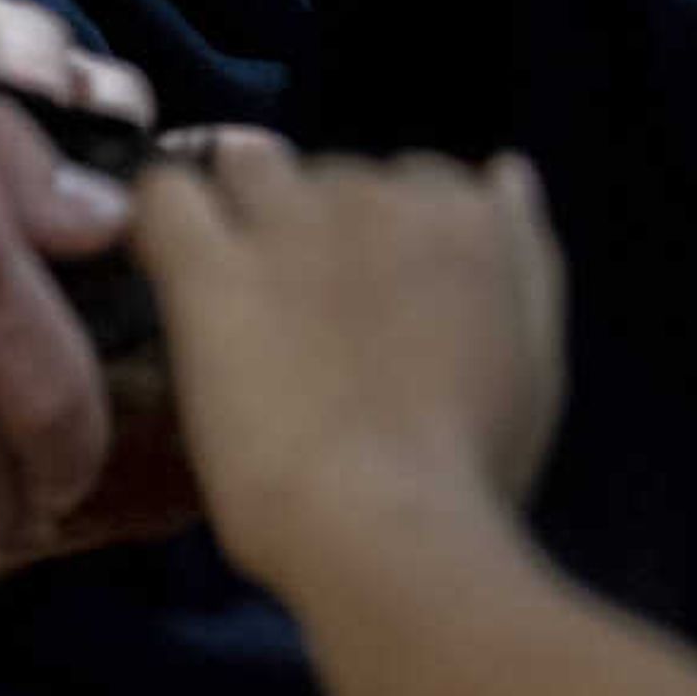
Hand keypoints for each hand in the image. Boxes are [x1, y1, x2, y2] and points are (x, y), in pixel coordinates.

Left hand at [130, 132, 563, 598]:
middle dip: (313, 226)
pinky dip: (160, 215)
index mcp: (467, 219)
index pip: (415, 181)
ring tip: (229, 286)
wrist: (388, 530)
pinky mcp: (211, 265)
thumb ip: (523, 254)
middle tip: (299, 320)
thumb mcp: (536, 359)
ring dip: (238, 206)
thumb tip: (505, 171)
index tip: (366, 300)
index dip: (384, 240)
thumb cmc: (470, 473)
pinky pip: (164, 193)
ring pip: (245, 164)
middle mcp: (383, 195)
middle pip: (331, 174)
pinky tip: (163, 266)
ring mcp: (293, 222)